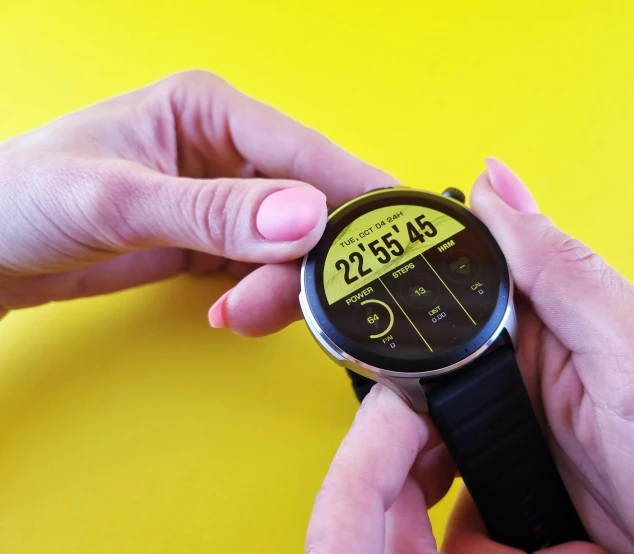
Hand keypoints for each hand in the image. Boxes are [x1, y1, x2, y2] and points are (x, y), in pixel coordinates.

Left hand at [0, 71, 394, 333]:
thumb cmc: (27, 195)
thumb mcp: (120, 200)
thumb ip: (214, 213)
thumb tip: (303, 219)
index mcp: (212, 110)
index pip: (306, 151)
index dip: (351, 198)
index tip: (384, 245)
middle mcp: (231, 150)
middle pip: (312, 206)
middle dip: (305, 262)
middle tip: (271, 301)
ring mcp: (229, 198)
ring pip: (297, 247)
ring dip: (282, 288)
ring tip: (235, 311)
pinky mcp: (221, 239)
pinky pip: (270, 271)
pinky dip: (262, 298)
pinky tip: (227, 309)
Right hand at [306, 159, 633, 553]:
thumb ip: (566, 272)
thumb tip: (496, 188)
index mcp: (550, 319)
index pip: (453, 283)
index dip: (402, 292)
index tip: (359, 316)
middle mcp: (521, 368)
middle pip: (421, 366)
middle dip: (395, 401)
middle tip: (394, 436)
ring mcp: (509, 430)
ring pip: (420, 432)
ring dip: (408, 457)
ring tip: (423, 485)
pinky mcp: (503, 485)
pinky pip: (442, 488)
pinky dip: (429, 501)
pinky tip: (446, 515)